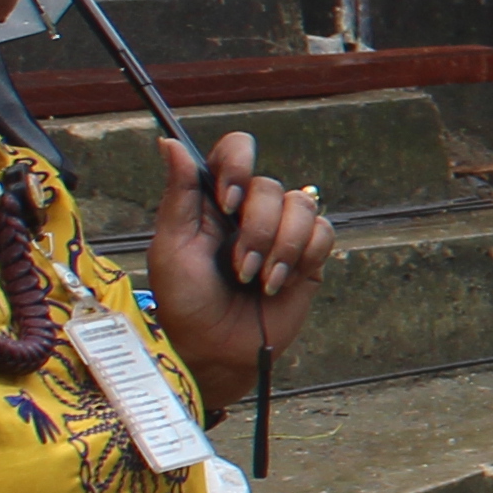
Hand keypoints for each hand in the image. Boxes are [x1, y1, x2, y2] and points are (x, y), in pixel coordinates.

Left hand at [147, 131, 331, 403]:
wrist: (217, 350)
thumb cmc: (185, 302)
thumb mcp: (171, 246)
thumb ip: (178, 193)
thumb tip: (170, 142)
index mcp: (214, 200)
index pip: (236, 151)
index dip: (238, 166)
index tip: (227, 201)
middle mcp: (250, 209)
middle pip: (270, 186)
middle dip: (255, 231)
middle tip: (238, 268)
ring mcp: (281, 232)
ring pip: (301, 207)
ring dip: (280, 248)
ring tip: (260, 281)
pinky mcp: (308, 256)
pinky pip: (323, 233)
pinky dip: (304, 258)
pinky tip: (280, 284)